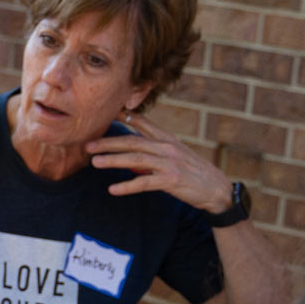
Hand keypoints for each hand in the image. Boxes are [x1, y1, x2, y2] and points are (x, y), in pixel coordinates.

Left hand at [87, 112, 234, 211]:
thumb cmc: (194, 174)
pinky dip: (128, 186)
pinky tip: (113, 189)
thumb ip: (153, 154)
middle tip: (88, 145)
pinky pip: (144, 182)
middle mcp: (167, 147)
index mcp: (168, 139)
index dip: (124, 118)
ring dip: (113, 160)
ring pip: (135, 159)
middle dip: (108, 142)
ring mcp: (169, 163)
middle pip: (132, 142)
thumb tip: (131, 158)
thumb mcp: (175, 157)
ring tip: (94, 162)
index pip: (143, 124)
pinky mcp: (171, 180)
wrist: (216, 189)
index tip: (106, 114)